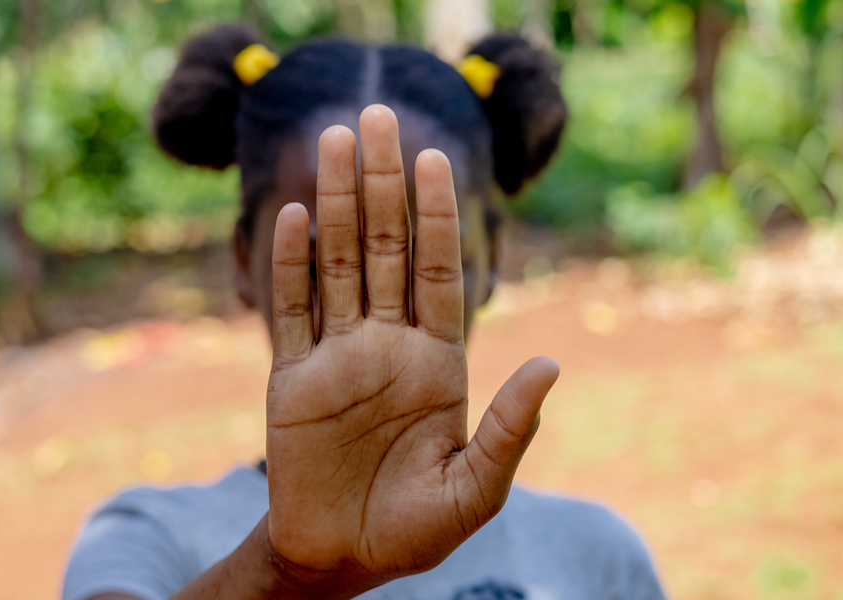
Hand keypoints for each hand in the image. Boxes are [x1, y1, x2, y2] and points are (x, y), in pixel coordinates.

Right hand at [262, 105, 559, 594]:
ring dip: (336, 202)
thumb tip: (552, 363)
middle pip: (387, 248)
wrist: (341, 560)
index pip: (440, 271)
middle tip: (377, 116)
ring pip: (338, 263)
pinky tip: (296, 216)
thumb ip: (510, 427)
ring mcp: (338, 357)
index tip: (435, 158)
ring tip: (335, 139)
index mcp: (436, 362)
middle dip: (384, 184)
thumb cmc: (415, 530)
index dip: (439, 215)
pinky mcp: (292, 380)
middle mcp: (387, 346)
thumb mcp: (475, 488)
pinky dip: (291, 265)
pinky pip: (290, 312)